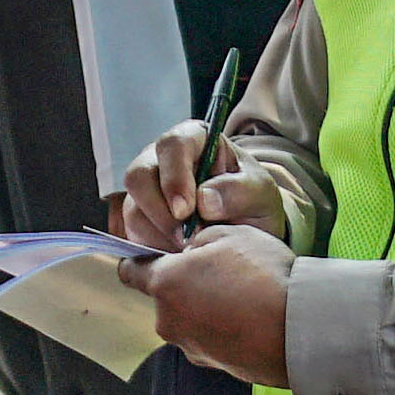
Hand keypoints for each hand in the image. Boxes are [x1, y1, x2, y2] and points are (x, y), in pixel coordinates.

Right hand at [116, 119, 282, 251]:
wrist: (246, 232)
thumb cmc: (252, 202)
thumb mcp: (261, 194)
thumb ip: (240, 191)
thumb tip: (204, 200)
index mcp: (194, 139)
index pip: (173, 145)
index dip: (174, 177)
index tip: (185, 211)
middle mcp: (162, 160)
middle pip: (139, 176)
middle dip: (160, 212)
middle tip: (186, 238)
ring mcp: (147, 190)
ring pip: (134, 210)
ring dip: (159, 236)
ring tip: (191, 249)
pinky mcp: (141, 219)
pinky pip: (133, 235)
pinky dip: (154, 249)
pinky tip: (180, 255)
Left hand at [120, 223, 291, 383]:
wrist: (301, 327)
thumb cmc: (264, 275)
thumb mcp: (230, 233)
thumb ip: (199, 240)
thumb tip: (191, 251)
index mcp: (165, 284)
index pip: (130, 272)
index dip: (140, 261)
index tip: (152, 257)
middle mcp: (169, 321)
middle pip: (167, 298)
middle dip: (187, 285)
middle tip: (224, 273)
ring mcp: (192, 348)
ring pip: (191, 320)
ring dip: (208, 309)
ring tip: (245, 299)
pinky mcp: (216, 366)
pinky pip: (213, 341)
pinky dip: (225, 331)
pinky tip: (253, 320)